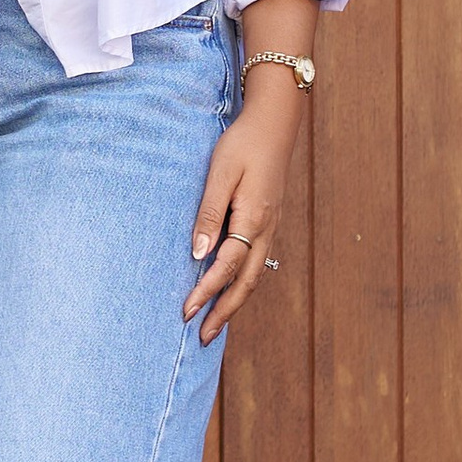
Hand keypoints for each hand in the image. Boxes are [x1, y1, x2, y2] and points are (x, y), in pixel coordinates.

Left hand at [183, 76, 301, 343]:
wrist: (274, 123)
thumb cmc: (242, 144)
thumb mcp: (221, 174)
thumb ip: (209, 214)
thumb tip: (198, 254)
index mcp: (253, 220)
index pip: (226, 267)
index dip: (206, 292)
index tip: (186, 312)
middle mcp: (266, 230)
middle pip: (246, 283)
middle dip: (225, 312)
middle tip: (204, 338)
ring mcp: (271, 228)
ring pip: (254, 276)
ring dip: (235, 302)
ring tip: (216, 323)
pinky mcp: (269, 223)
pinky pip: (256, 262)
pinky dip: (243, 283)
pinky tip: (231, 289)